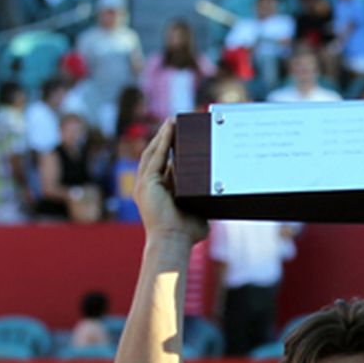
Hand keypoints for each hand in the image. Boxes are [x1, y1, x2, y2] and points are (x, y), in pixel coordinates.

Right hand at [135, 119, 207, 244]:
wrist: (173, 242)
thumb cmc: (186, 233)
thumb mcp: (198, 211)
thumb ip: (203, 202)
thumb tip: (219, 196)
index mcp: (158, 192)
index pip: (163, 165)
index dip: (171, 150)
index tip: (181, 137)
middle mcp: (148, 187)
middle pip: (155, 155)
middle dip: (164, 138)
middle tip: (175, 122)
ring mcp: (145, 184)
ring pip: (153, 153)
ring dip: (162, 136)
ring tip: (172, 121)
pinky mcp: (146, 182)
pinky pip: (156, 156)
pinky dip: (163, 141)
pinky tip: (170, 129)